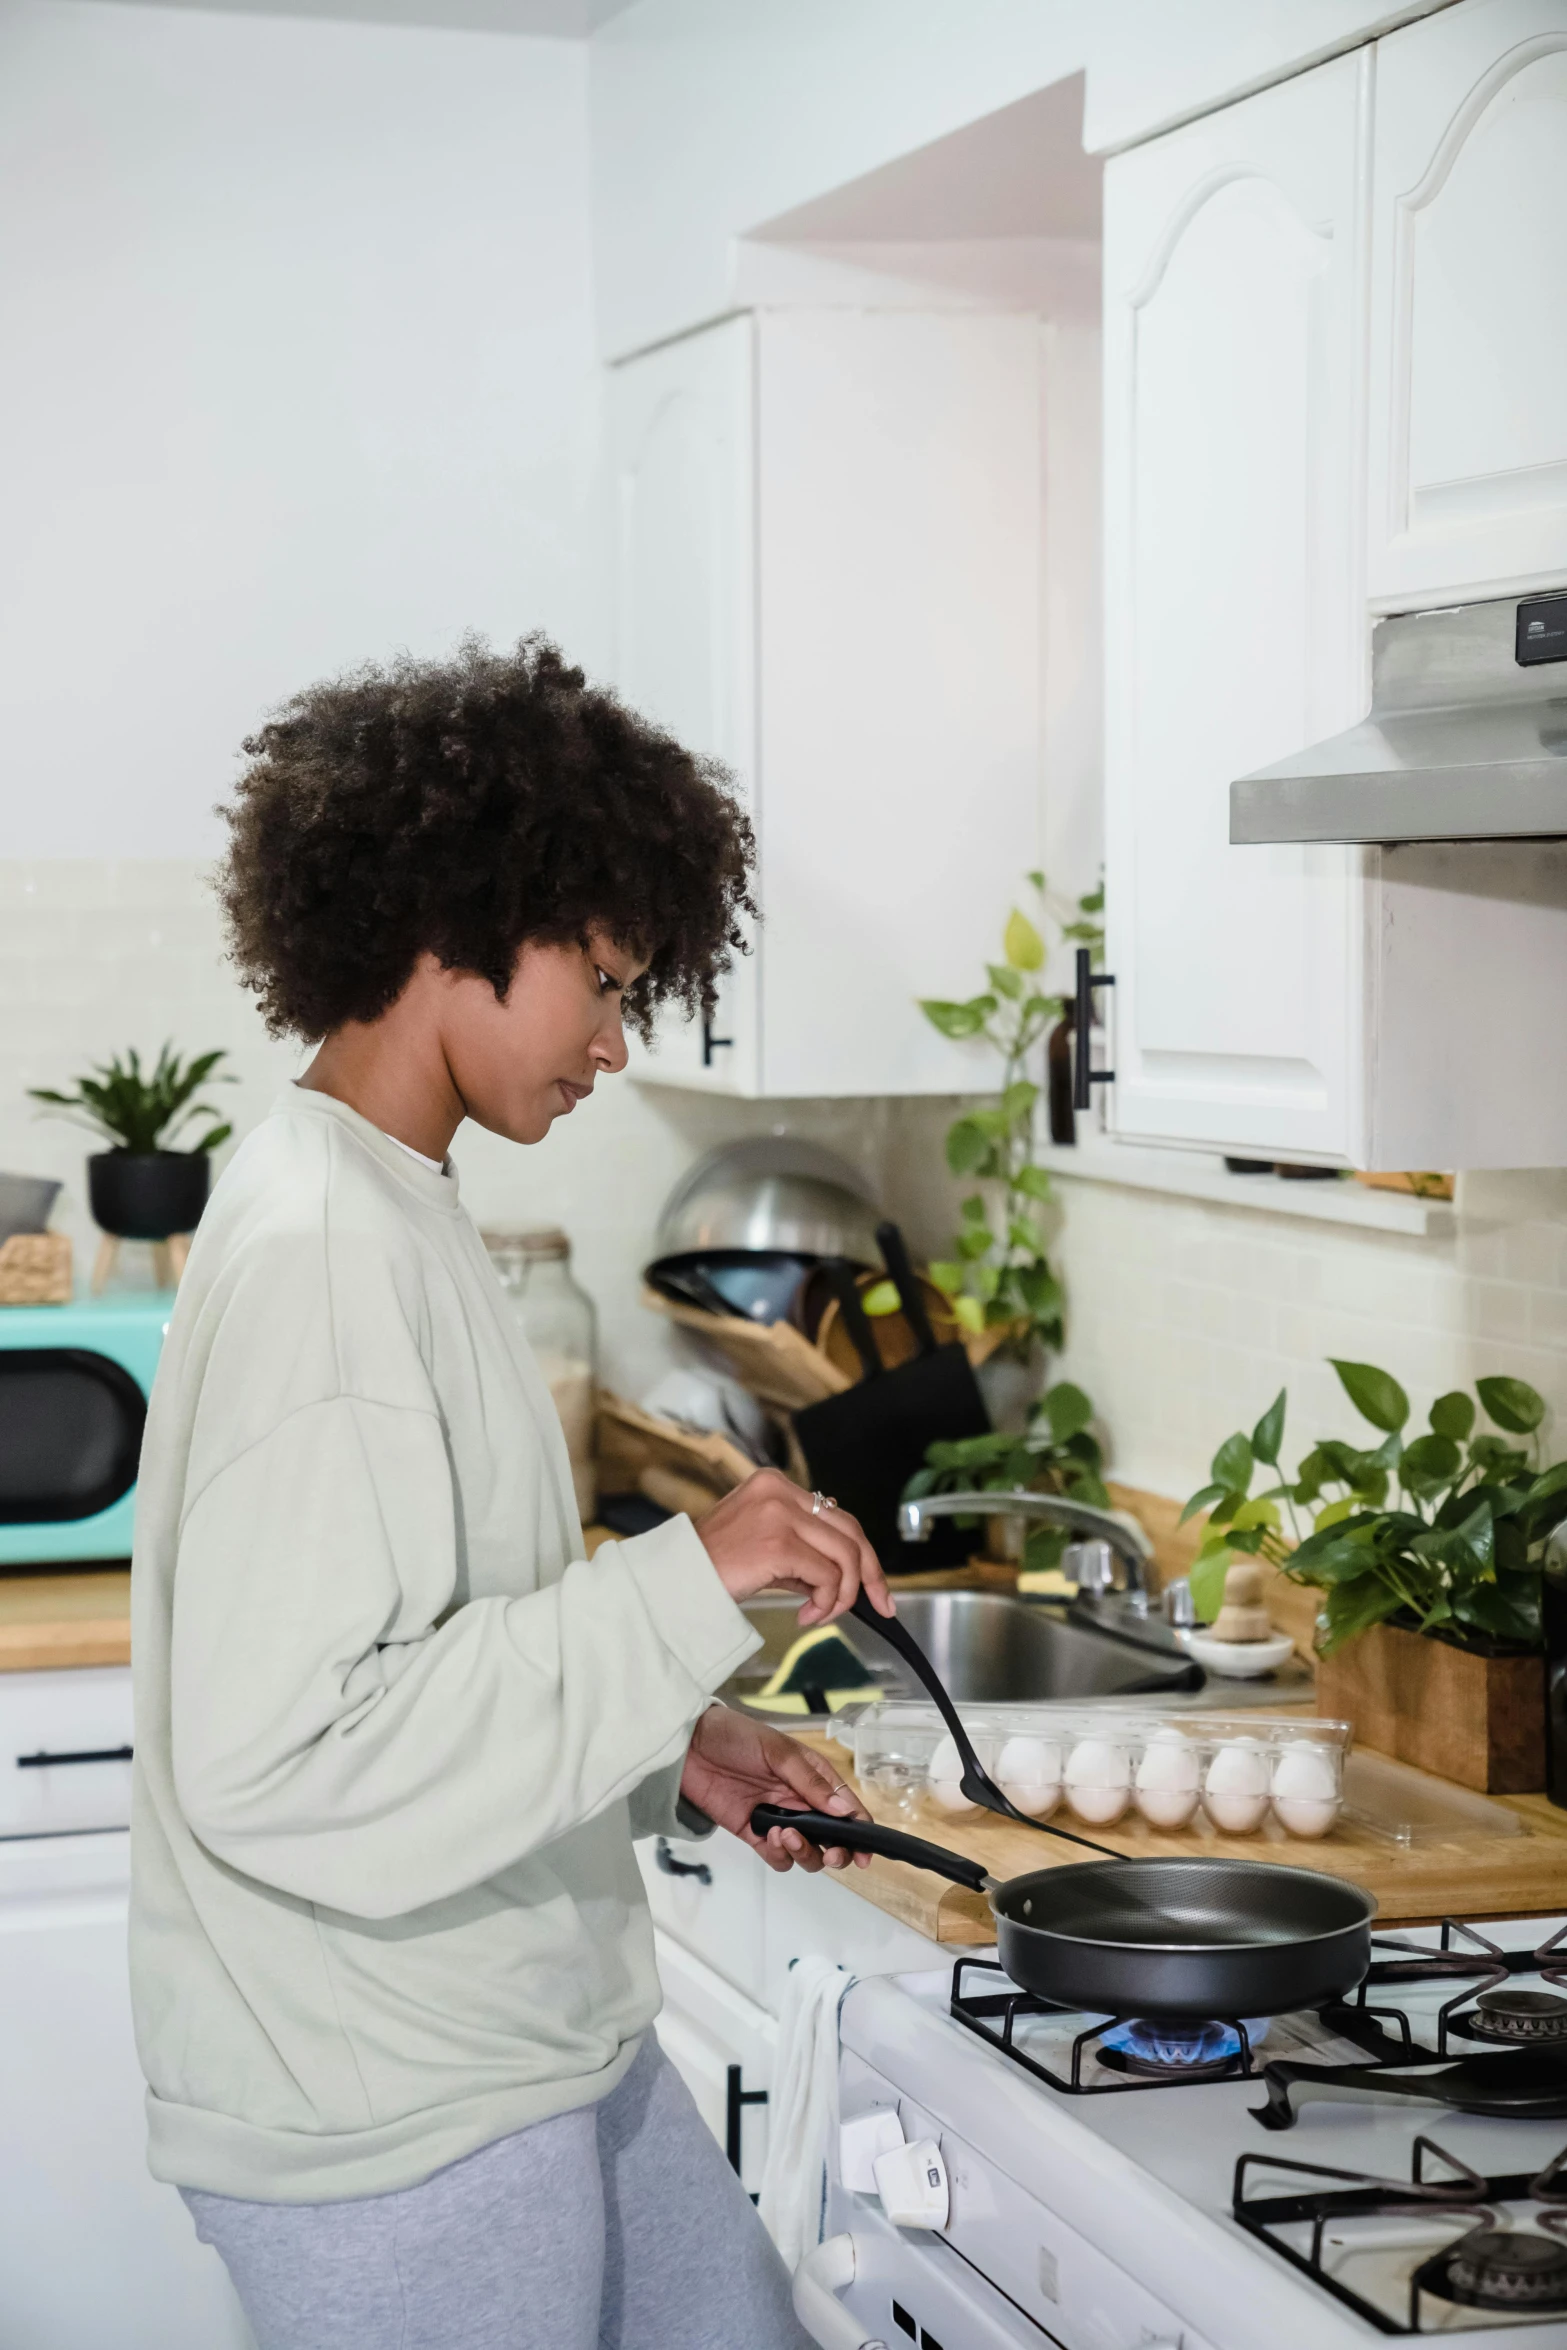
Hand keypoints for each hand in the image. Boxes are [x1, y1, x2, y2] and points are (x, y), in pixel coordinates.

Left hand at [680, 1704, 873, 1872]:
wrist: (688, 1745)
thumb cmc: (735, 1735)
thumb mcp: (778, 1752)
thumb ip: (810, 1782)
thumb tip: (843, 1810)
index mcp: (813, 1778)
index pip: (846, 1809)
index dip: (860, 1832)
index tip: (865, 1852)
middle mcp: (800, 1802)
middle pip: (831, 1839)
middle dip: (836, 1852)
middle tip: (830, 1853)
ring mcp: (777, 1819)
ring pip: (806, 1853)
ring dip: (804, 1852)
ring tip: (785, 1833)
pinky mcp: (752, 1833)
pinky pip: (776, 1857)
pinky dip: (778, 1855)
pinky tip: (767, 1836)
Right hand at [697, 1468, 892, 1627]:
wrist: (674, 1581)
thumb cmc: (712, 1566)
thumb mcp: (761, 1543)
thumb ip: (801, 1547)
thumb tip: (845, 1573)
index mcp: (775, 1484)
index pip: (837, 1516)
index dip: (862, 1553)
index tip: (876, 1586)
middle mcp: (780, 1491)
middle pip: (850, 1531)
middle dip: (870, 1574)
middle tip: (880, 1606)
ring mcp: (779, 1514)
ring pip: (843, 1556)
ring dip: (840, 1596)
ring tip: (820, 1614)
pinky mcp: (778, 1543)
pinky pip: (826, 1576)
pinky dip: (826, 1601)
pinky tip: (807, 1615)